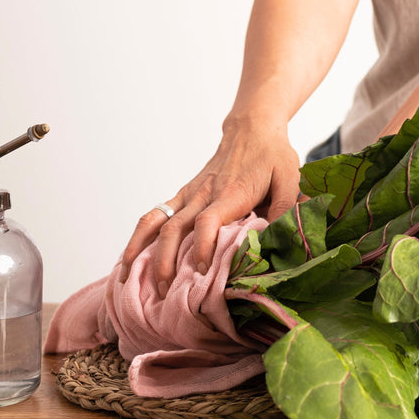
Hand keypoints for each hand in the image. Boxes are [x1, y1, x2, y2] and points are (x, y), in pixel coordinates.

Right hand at [118, 118, 299, 295]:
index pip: (208, 220)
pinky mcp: (184, 194)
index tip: (200, 269)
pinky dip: (140, 236)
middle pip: (174, 228)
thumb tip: (280, 238)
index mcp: (231, 193)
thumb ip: (286, 207)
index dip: (202, 245)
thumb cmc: (272, 155)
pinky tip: (130, 258)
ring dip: (141, 250)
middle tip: (163, 290)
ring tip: (129, 278)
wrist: (251, 128)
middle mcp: (204, 194)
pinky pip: (156, 215)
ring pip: (156, 222)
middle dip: (164, 261)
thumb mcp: (290, 177)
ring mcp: (189, 194)